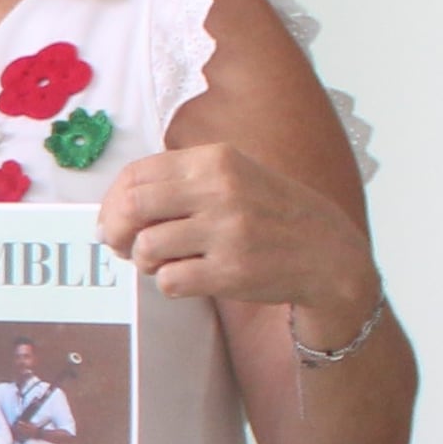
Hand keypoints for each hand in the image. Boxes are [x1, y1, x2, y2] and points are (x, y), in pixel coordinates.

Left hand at [95, 140, 376, 327]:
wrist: (328, 253)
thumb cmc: (271, 214)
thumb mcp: (234, 175)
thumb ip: (181, 181)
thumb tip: (117, 204)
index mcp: (216, 160)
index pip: (137, 173)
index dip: (113, 200)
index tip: (114, 218)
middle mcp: (220, 191)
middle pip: (132, 208)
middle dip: (116, 231)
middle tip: (122, 245)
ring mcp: (227, 232)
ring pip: (146, 248)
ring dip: (146, 261)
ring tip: (166, 262)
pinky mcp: (231, 272)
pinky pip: (169, 281)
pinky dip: (169, 283)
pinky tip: (189, 276)